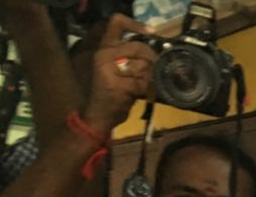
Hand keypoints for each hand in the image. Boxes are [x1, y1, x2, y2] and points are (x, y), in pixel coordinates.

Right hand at [82, 15, 156, 134]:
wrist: (98, 115)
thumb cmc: (112, 91)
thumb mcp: (117, 68)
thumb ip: (130, 56)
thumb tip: (157, 50)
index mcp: (104, 48)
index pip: (117, 23)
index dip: (136, 24)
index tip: (152, 32)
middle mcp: (104, 54)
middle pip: (139, 47)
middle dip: (152, 60)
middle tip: (154, 72)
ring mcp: (109, 69)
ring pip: (144, 65)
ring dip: (150, 78)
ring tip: (144, 86)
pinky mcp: (117, 85)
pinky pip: (143, 83)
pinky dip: (147, 90)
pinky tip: (141, 94)